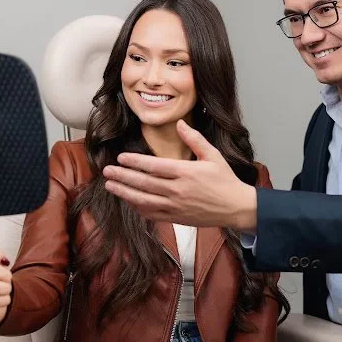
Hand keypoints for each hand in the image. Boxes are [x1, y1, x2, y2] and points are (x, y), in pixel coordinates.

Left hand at [103, 120, 257, 230]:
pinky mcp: (177, 218)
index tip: (120, 158)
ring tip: (110, 186)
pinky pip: (152, 214)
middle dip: (122, 177)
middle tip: (106, 172)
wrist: (236, 207)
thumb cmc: (225, 180)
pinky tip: (129, 201)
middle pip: (143, 183)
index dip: (134, 162)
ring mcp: (176, 206)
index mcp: (185, 172)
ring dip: (124, 193)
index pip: (153, 166)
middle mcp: (177, 190)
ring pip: (143, 200)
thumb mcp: (213, 155)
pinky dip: (138, 208)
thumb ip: (194, 139)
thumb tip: (179, 123)